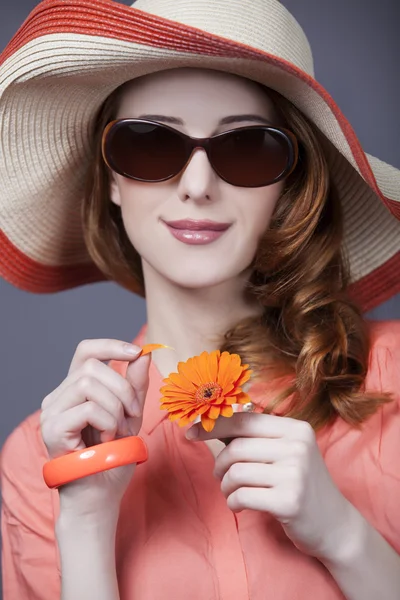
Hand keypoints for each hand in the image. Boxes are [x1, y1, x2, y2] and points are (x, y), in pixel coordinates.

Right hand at [40, 339, 150, 518]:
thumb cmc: (113, 458)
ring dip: (116, 407)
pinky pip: (88, 408)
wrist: (100, 496)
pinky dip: (108, 421)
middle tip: (133, 415)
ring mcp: (51, 413)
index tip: (136, 352)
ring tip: (118, 430)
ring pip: (88, 384)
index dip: (110, 345)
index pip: (85, 351)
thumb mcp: (131, 416)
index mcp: (74, 391)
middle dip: (123, 388)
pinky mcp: (52, 430)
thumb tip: (143, 353)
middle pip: (92, 367)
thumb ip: (135, 386)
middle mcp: (57, 398)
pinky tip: (108, 439)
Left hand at [186, 412, 355, 560]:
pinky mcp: (289, 501)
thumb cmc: (301, 484)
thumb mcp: (286, 453)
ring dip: (225, 486)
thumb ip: (254, 437)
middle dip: (219, 464)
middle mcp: (298, 447)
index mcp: (296, 429)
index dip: (213, 425)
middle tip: (220, 476)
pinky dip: (233, 502)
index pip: (244, 419)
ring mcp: (295, 474)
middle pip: (236, 447)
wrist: (337, 526)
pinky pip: (242, 496)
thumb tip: (211, 422)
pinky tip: (240, 506)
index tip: (191, 432)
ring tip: (232, 492)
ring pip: (236, 472)